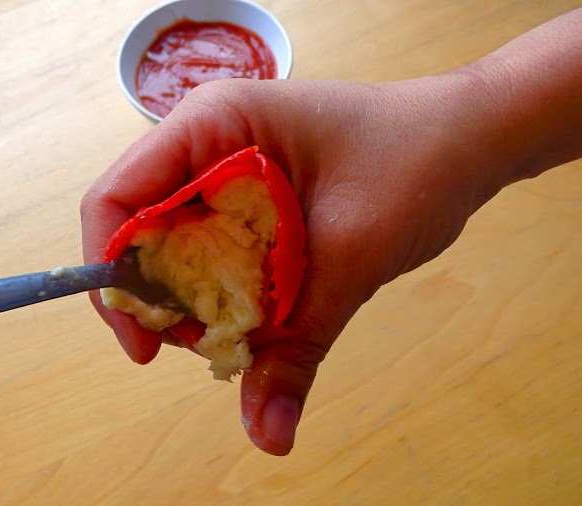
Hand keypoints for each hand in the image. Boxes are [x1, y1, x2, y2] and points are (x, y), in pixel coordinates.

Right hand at [81, 74, 503, 454]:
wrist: (468, 143)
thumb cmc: (413, 166)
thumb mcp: (351, 258)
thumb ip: (298, 346)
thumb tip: (267, 438)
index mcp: (211, 126)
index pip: (116, 201)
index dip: (112, 277)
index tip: (147, 346)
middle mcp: (205, 145)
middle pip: (138, 234)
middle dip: (163, 301)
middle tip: (213, 347)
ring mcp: (224, 172)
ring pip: (175, 252)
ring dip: (200, 305)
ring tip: (249, 334)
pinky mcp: (248, 200)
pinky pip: (213, 256)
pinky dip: (228, 297)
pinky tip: (263, 317)